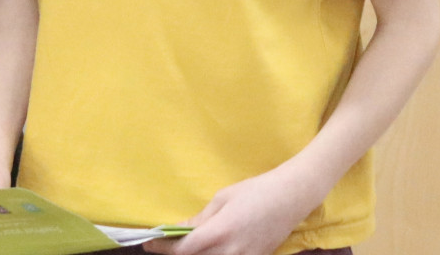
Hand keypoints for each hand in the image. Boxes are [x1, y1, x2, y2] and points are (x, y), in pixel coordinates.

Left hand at [141, 166, 315, 254]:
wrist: (290, 198)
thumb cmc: (254, 191)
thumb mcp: (222, 199)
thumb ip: (202, 219)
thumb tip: (182, 229)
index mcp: (221, 231)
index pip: (186, 249)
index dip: (165, 248)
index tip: (149, 244)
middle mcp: (232, 251)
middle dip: (176, 254)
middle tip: (162, 245)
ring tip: (182, 247)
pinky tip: (206, 250)